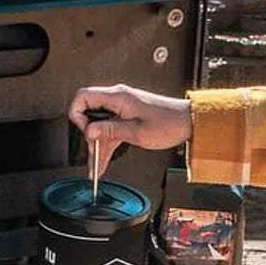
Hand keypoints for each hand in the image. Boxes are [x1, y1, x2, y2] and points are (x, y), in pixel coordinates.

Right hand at [68, 83, 193, 154]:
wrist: (188, 121)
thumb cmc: (168, 123)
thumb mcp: (136, 132)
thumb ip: (110, 131)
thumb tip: (89, 131)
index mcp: (118, 97)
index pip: (83, 96)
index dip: (77, 115)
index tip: (85, 133)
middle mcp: (118, 98)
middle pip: (90, 114)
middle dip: (88, 138)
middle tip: (92, 156)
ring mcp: (122, 106)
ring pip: (100, 125)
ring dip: (97, 146)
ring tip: (96, 167)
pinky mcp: (127, 115)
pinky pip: (110, 128)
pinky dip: (107, 144)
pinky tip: (104, 160)